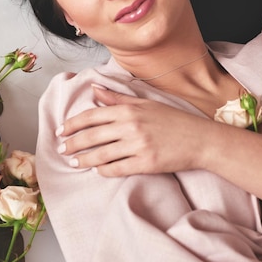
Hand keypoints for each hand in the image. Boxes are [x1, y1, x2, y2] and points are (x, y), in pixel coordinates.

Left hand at [57, 86, 205, 176]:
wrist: (200, 140)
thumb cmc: (173, 120)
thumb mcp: (145, 104)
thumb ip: (118, 98)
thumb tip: (95, 90)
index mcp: (129, 109)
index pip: (92, 116)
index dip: (72, 124)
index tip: (61, 131)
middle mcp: (131, 126)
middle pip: (91, 136)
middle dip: (72, 144)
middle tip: (62, 150)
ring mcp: (138, 146)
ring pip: (101, 155)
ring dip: (83, 160)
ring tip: (74, 163)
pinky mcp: (145, 163)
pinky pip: (117, 169)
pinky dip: (104, 171)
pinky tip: (98, 171)